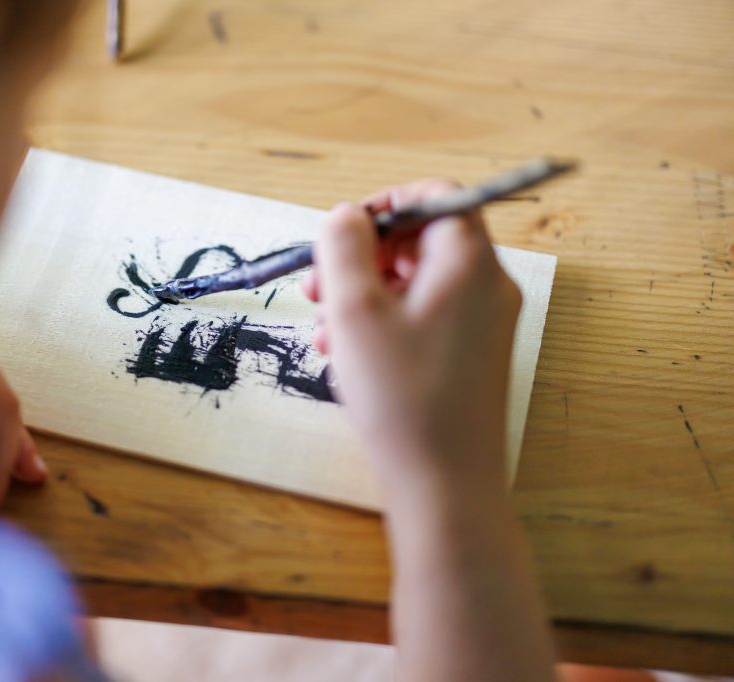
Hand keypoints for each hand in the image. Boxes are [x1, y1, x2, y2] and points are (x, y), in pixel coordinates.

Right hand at [302, 180, 520, 491]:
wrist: (445, 483)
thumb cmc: (401, 395)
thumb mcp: (354, 309)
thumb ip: (343, 247)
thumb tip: (345, 217)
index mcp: (469, 263)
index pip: (434, 197)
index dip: (382, 206)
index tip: (338, 233)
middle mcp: (486, 287)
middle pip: (421, 241)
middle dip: (361, 256)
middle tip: (317, 286)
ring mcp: (482, 325)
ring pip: (415, 283)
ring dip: (363, 294)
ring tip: (322, 329)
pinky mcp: (470, 358)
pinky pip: (422, 318)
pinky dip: (381, 323)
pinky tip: (344, 354)